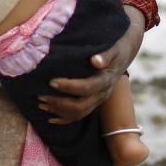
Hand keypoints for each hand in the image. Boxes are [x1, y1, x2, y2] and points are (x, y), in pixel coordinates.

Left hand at [38, 5, 144, 123]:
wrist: (124, 52)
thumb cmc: (115, 46)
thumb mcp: (113, 48)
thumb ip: (105, 55)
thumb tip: (95, 61)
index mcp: (106, 79)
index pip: (87, 88)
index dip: (69, 87)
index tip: (51, 81)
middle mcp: (103, 93)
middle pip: (81, 106)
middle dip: (59, 103)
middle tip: (41, 96)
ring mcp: (99, 100)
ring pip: (79, 113)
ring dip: (59, 111)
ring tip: (41, 104)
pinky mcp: (94, 102)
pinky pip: (80, 116)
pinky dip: (65, 119)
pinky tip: (51, 119)